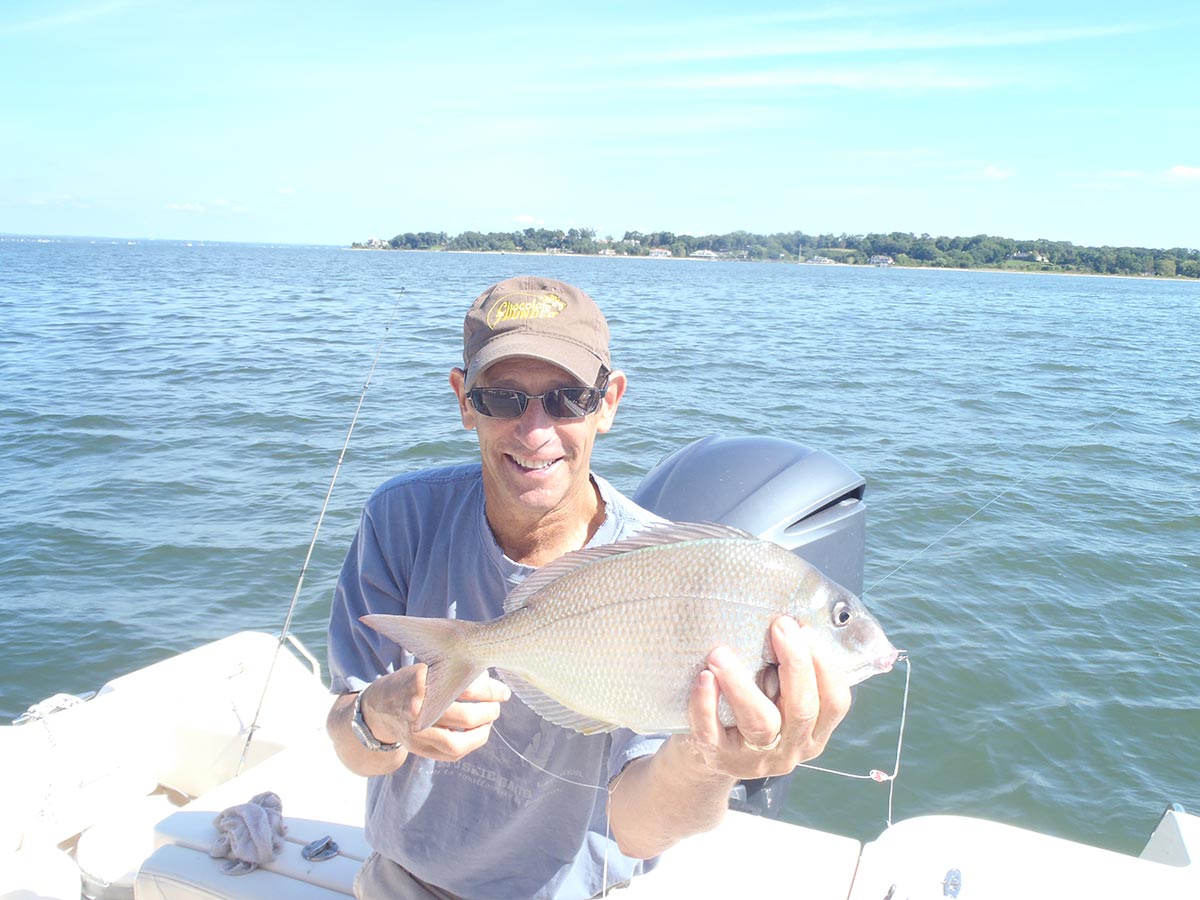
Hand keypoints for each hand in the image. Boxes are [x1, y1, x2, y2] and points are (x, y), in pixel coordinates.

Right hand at [360, 665, 510, 762]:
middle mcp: (417, 710)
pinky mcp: (417, 749)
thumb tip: (494, 684)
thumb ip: (457, 674)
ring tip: (488, 720)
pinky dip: (469, 744)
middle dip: (489, 711)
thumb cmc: (410, 683)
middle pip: (465, 717)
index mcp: (420, 683)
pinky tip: (477, 732)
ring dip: (482, 731)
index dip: (490, 691)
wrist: (378, 708)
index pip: (465, 688)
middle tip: (497, 705)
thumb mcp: (428, 668)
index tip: (503, 691)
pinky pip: (450, 753)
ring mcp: (416, 734)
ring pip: (458, 742)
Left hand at [683, 616, 850, 778]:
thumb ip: (789, 673)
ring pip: (760, 723)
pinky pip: (712, 734)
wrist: (710, 755)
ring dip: (742, 684)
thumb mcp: (779, 698)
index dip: (825, 665)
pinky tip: (704, 678)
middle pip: (802, 709)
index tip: (804, 628)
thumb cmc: (750, 711)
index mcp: (813, 731)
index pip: (835, 702)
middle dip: (795, 663)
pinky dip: (706, 705)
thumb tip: (790, 621)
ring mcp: (755, 757)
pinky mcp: (719, 758)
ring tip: (721, 654)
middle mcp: (791, 748)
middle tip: (779, 626)